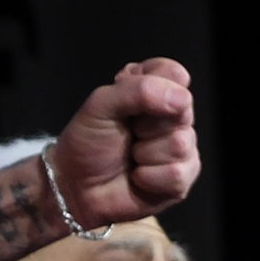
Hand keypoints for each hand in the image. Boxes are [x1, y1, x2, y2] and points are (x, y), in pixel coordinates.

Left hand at [47, 57, 198, 224]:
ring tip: (130, 157)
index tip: (129, 104)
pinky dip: (150, 178)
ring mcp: (181, 147)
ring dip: (145, 154)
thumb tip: (181, 98)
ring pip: (180, 144)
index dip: (155, 87)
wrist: (76, 187)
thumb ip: (138, 90)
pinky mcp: (182, 178)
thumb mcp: (101, 105)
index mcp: (153, 89)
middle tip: (128, 134)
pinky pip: (177, 174)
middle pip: (183, 110)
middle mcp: (172, 116)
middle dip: (147, 125)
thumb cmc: (88, 142)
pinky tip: (137, 178)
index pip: (174, 73)